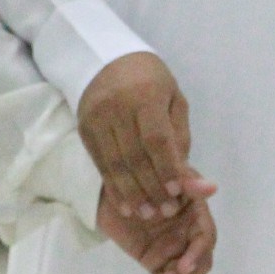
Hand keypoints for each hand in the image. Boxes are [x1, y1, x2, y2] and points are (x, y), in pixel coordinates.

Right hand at [78, 52, 204, 222]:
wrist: (105, 59)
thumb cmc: (152, 81)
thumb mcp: (174, 100)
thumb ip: (180, 137)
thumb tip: (190, 176)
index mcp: (146, 97)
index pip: (156, 140)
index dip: (166, 168)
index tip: (177, 192)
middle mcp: (117, 109)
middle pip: (134, 156)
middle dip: (150, 187)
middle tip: (164, 211)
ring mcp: (96, 120)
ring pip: (113, 163)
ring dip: (130, 193)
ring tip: (145, 213)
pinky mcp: (83, 130)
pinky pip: (99, 163)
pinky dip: (113, 186)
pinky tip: (124, 203)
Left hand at [97, 180, 217, 273]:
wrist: (112, 188)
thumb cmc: (142, 177)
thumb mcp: (165, 175)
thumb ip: (186, 182)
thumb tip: (212, 187)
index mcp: (196, 216)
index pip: (206, 238)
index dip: (197, 253)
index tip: (182, 265)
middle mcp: (189, 235)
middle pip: (198, 263)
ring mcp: (174, 250)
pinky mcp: (156, 261)